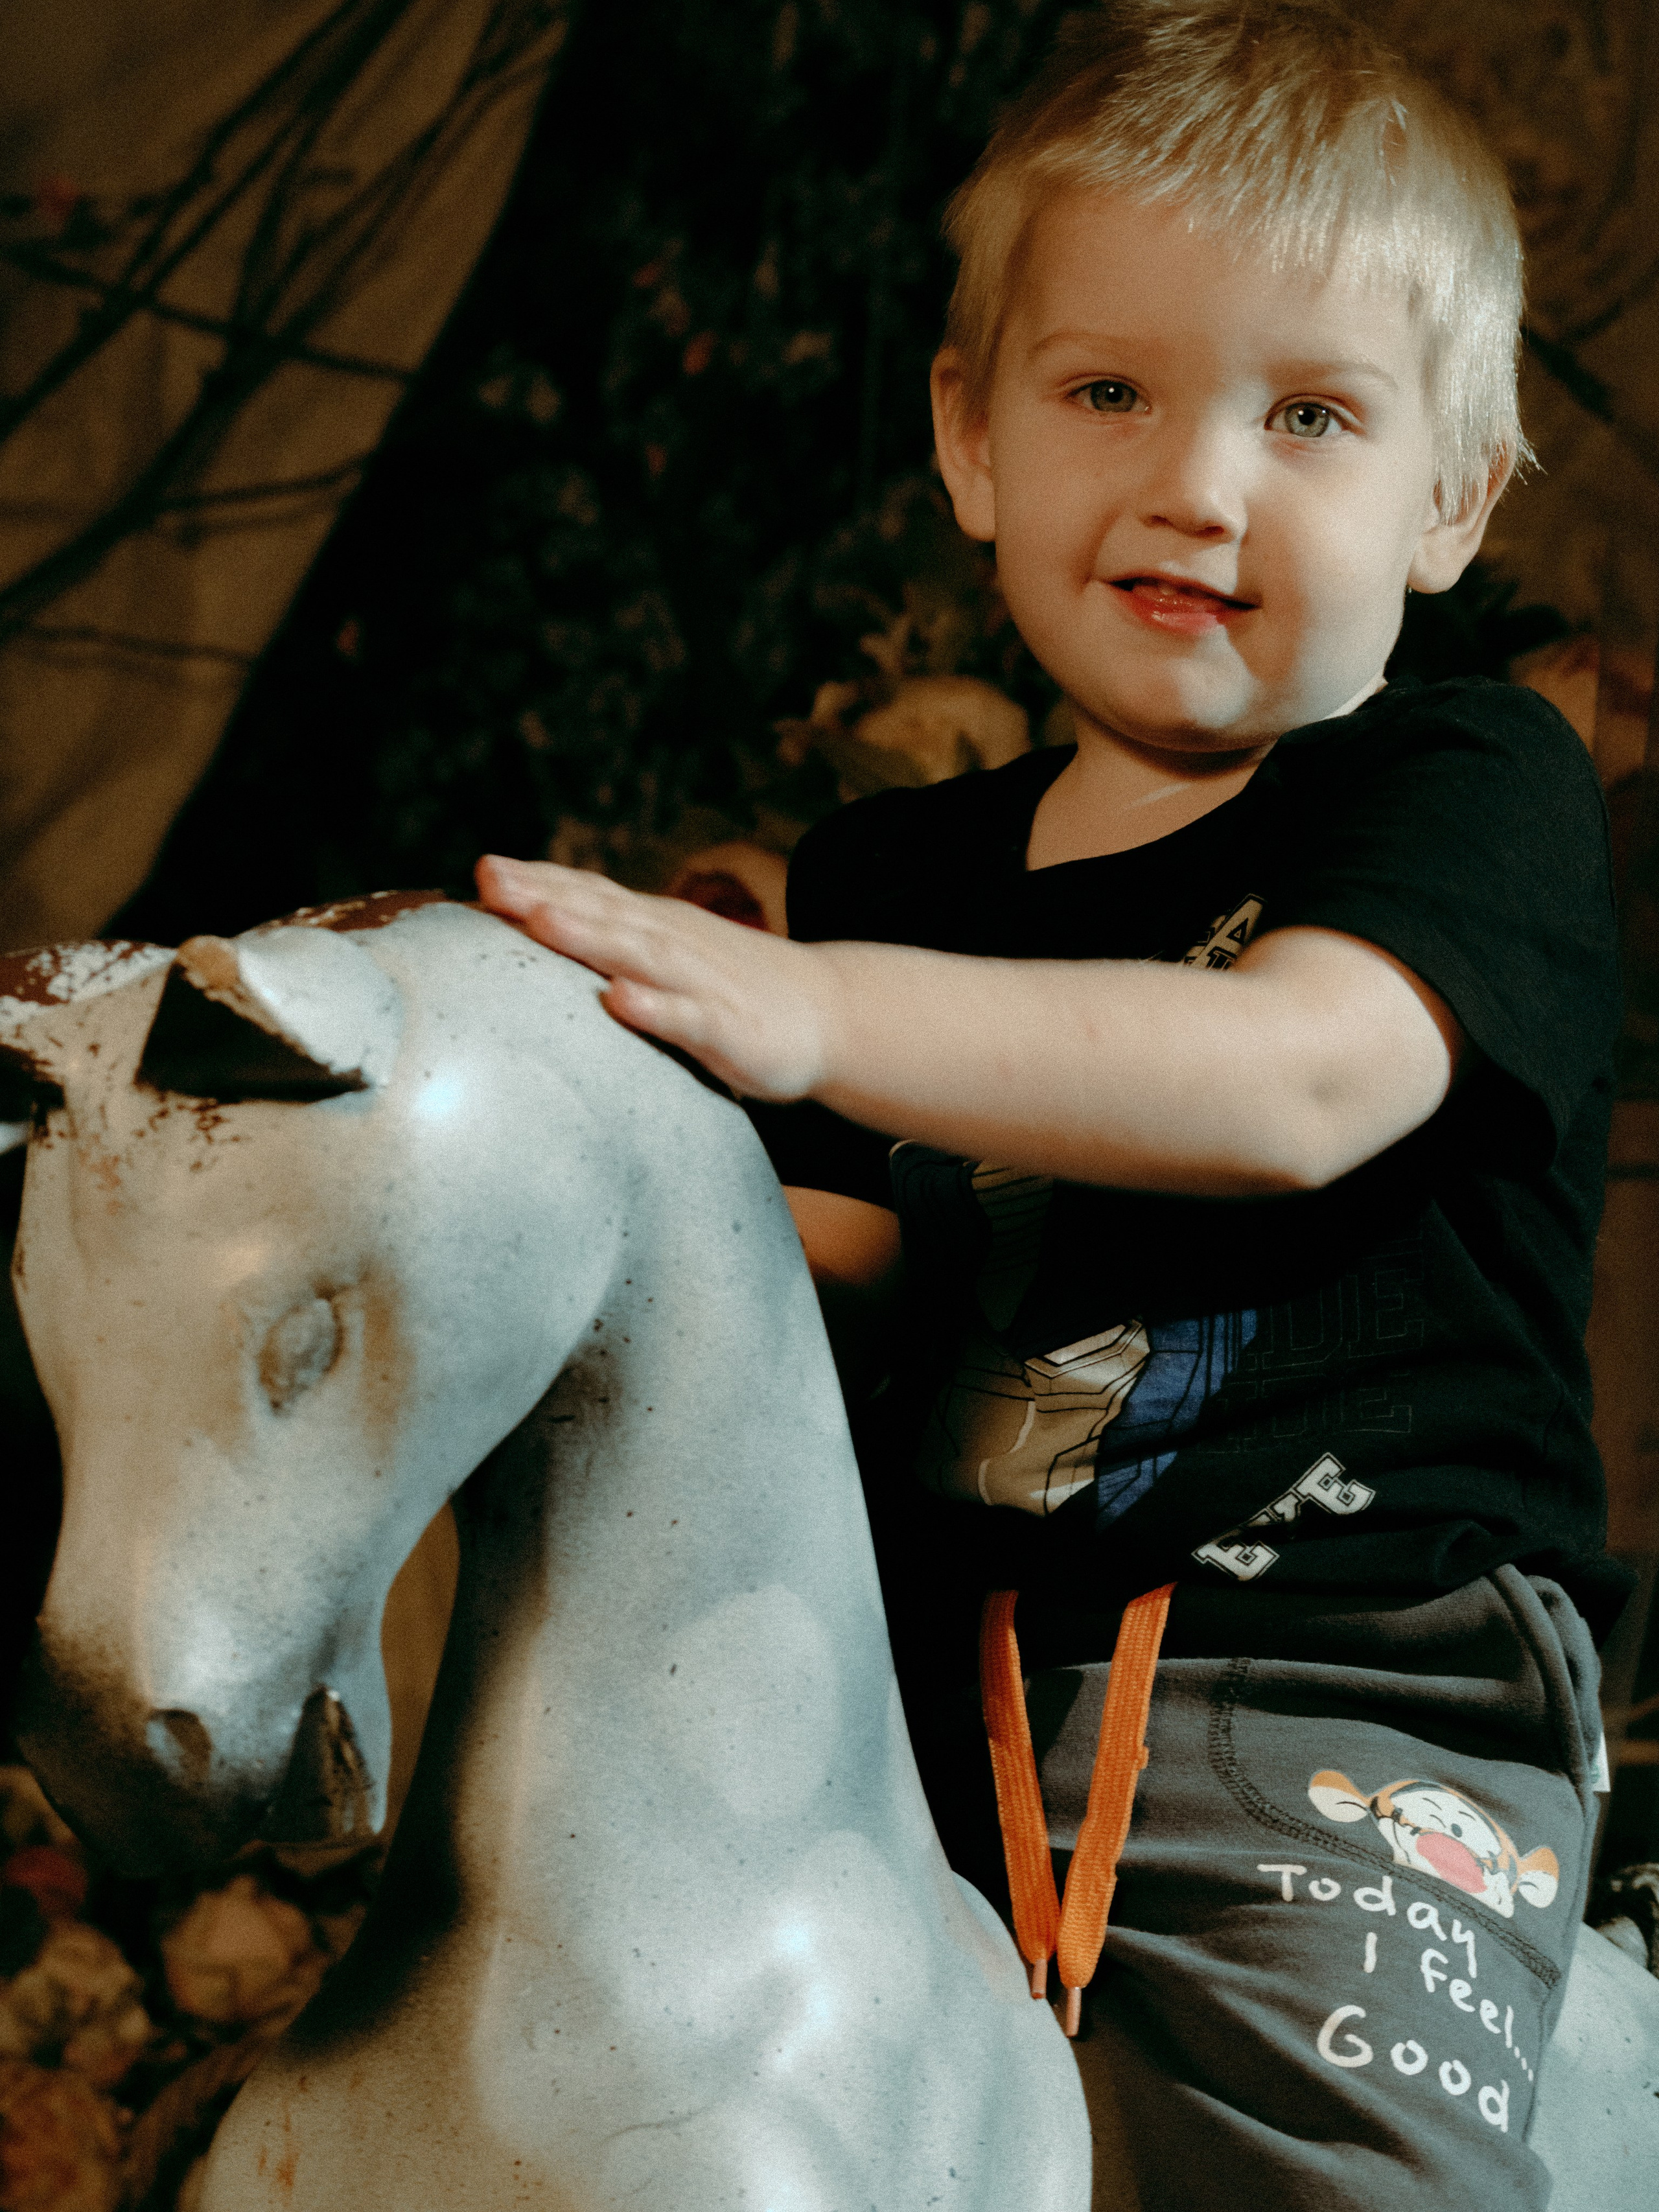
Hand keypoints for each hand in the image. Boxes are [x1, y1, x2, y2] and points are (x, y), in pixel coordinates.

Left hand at [475, 855, 840, 1099]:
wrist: (828, 1011)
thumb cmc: (730, 985)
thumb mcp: (668, 953)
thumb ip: (609, 943)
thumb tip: (529, 933)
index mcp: (650, 924)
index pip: (588, 892)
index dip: (537, 879)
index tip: (482, 871)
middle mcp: (669, 940)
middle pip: (600, 911)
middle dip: (543, 893)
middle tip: (489, 879)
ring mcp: (698, 981)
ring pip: (637, 953)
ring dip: (588, 935)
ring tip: (541, 921)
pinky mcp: (727, 1027)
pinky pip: (685, 1016)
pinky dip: (653, 1007)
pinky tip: (621, 1000)